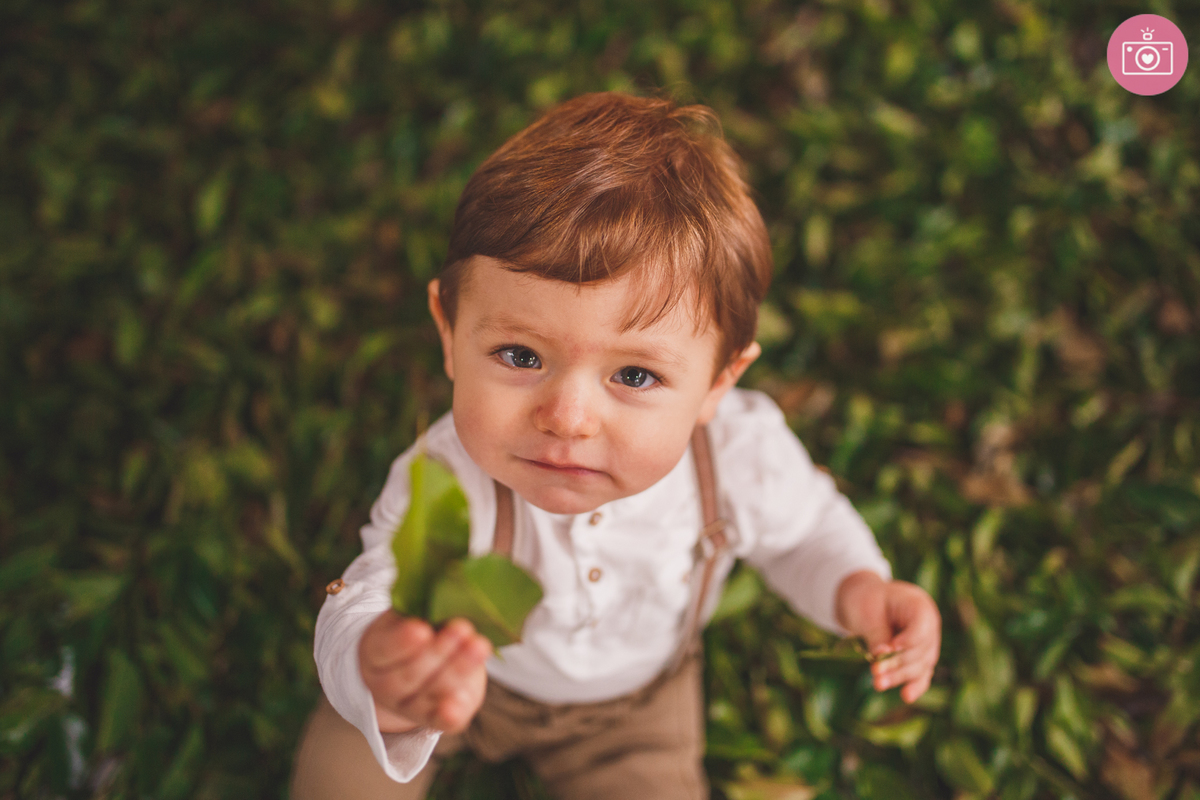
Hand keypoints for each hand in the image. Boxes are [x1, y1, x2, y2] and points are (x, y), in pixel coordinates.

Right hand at [359, 611, 491, 733]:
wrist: (420, 664)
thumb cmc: (417, 628)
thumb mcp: (411, 612)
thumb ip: (423, 601)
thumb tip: (454, 570)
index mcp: (375, 652)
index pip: (384, 648)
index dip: (402, 641)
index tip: (422, 629)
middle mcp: (387, 685)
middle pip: (411, 673)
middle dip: (439, 651)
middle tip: (462, 628)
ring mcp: (410, 706)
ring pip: (432, 692)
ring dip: (458, 669)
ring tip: (479, 646)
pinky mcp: (435, 718)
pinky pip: (442, 721)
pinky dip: (451, 713)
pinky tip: (461, 704)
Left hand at [835, 571, 940, 702]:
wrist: (863, 599)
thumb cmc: (865, 599)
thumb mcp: (867, 611)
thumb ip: (877, 633)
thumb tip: (881, 655)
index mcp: (919, 606)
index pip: (922, 627)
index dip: (908, 641)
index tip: (890, 648)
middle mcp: (929, 626)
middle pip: (921, 650)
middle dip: (898, 663)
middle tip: (875, 672)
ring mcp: (926, 643)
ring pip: (920, 665)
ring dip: (900, 676)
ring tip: (878, 684)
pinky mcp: (918, 658)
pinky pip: (921, 673)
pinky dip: (914, 685)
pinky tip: (906, 696)